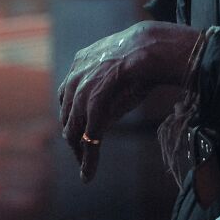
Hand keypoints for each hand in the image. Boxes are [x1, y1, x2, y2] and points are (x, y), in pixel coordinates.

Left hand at [57, 21, 198, 182]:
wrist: (151, 46)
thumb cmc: (142, 56)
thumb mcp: (118, 70)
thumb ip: (105, 88)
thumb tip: (102, 112)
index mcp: (79, 63)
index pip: (67, 97)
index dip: (72, 118)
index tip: (78, 133)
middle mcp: (75, 76)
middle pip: (68, 115)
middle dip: (74, 137)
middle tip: (81, 155)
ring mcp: (82, 89)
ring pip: (74, 129)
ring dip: (79, 151)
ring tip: (85, 168)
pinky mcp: (94, 102)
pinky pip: (88, 136)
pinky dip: (89, 157)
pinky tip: (89, 172)